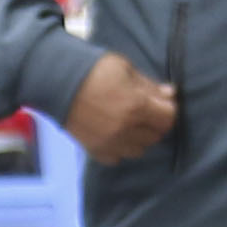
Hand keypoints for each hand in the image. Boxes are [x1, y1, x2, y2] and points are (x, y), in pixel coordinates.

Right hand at [61, 52, 179, 164]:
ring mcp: (110, 142)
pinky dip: (120, 148)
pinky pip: (118, 157)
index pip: (169, 118)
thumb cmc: (93, 69)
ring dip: (139, 138)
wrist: (56, 81)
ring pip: (139, 150)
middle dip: (155, 123)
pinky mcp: (96, 150)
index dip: (168, 109)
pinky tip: (115, 133)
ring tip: (130, 123)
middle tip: (145, 111)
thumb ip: (149, 86)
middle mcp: (126, 129)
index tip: (162, 103)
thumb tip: (170, 94)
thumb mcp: (125, 69)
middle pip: (156, 136)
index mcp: (136, 106)